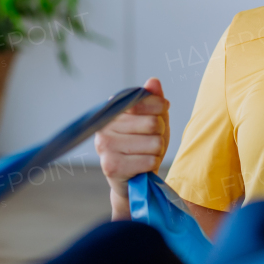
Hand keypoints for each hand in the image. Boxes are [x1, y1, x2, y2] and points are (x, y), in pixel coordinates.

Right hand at [95, 77, 169, 219]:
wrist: (133, 182)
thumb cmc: (144, 147)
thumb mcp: (154, 120)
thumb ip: (154, 100)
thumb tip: (153, 82)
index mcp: (112, 111)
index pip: (144, 100)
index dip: (159, 109)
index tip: (159, 116)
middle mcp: (104, 126)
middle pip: (152, 123)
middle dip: (159, 135)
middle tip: (151, 143)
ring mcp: (105, 146)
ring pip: (153, 143)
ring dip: (156, 152)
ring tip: (146, 155)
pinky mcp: (111, 167)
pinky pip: (149, 161)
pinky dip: (152, 165)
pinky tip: (142, 167)